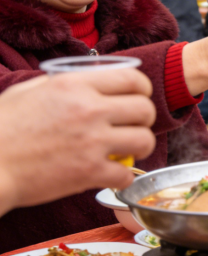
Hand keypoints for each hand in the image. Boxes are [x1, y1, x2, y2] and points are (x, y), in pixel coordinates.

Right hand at [0, 70, 155, 215]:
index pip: (133, 79)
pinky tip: (110, 175)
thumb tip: (87, 80)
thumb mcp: (29, 92)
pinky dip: (123, 176)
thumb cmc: (1, 128)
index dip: (142, 89)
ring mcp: (92, 141)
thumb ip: (62, 84)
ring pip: (145, 140)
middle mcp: (89, 110)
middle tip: (134, 126)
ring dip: (140, 146)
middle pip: (145, 109)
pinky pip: (127, 173)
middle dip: (144, 119)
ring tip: (127, 150)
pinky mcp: (89, 172)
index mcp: (76, 86)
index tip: (139, 98)